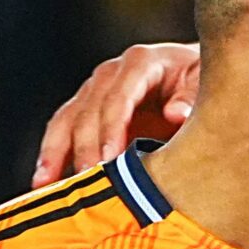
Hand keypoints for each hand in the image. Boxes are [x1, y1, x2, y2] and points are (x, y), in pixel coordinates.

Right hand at [33, 43, 200, 185]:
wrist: (197, 72)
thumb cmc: (204, 79)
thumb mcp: (205, 81)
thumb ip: (191, 97)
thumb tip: (176, 113)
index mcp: (142, 62)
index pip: (119, 97)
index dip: (111, 127)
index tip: (108, 157)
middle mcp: (112, 72)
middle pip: (89, 110)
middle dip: (85, 147)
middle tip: (85, 181)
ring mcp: (95, 89)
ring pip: (67, 120)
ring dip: (55, 153)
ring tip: (44, 186)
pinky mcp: (88, 107)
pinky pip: (64, 130)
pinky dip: (52, 155)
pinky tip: (42, 182)